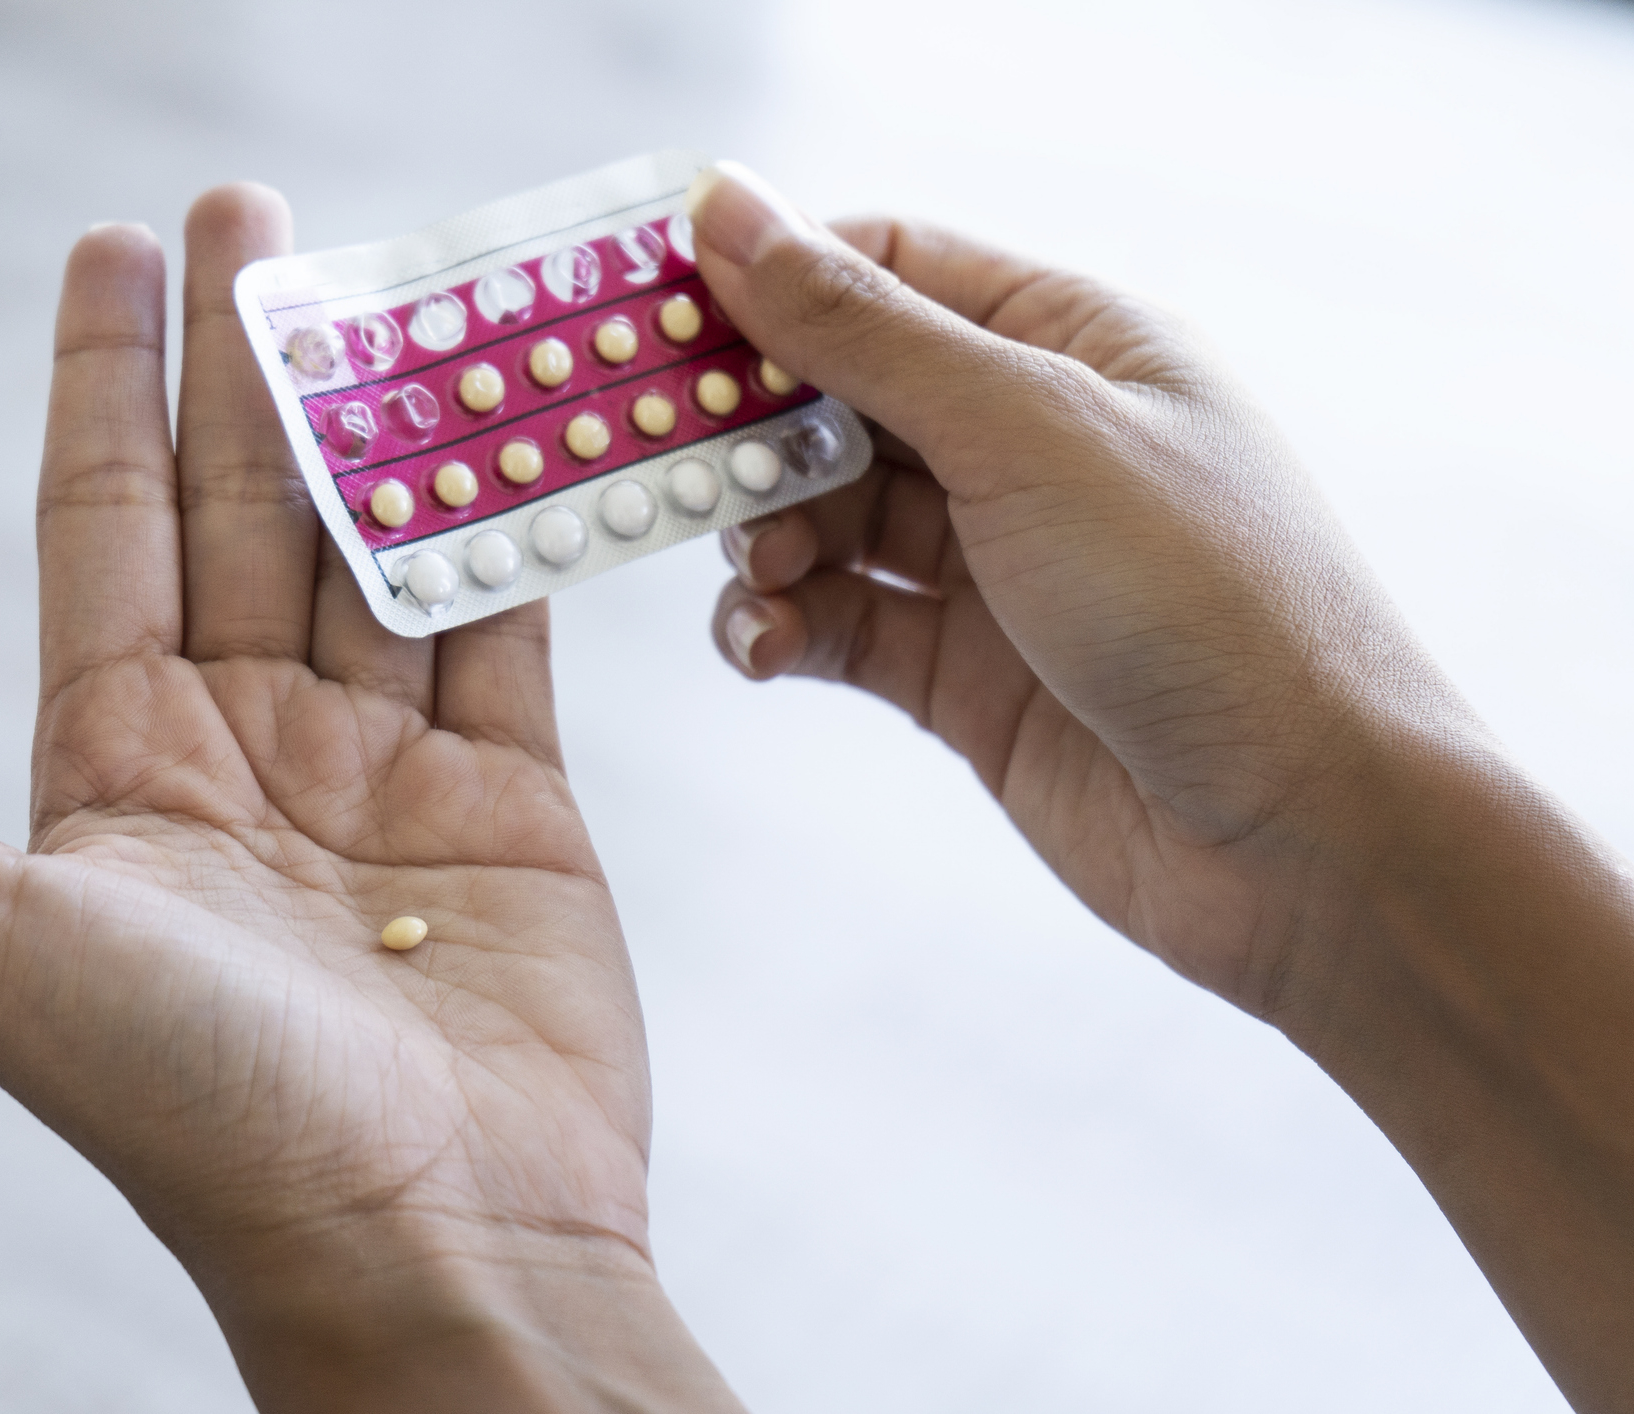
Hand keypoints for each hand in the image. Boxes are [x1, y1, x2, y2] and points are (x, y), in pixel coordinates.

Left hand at [0, 188, 740, 1413]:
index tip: (120, 245)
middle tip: (256, 209)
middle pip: (248, 509)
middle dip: (250, 359)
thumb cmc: (196, 1112)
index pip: (107, 526)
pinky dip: (515, 525)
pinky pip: (508, 626)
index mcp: (119, 763)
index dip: (105, 383)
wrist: (430, 1240)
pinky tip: (514, 426)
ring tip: (395, 283)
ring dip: (387, 418)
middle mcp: (249, 749)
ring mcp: (386, 768)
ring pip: (383, 549)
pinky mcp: (518, 798)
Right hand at [691, 161, 1464, 1014]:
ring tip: (764, 574)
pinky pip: (836, 623)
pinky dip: (781, 628)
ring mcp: (993, 564)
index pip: (887, 268)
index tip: (661, 319)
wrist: (1303, 837)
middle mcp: (1028, 443)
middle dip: (752, 428)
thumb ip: (864, 330)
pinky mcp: (961, 675)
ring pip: (822, 517)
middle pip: (837, 395)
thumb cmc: (1209, 603)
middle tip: (676, 466)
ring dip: (763, 538)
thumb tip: (732, 213)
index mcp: (1071, 343)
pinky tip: (767, 646)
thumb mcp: (1026, 430)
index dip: (770, 282)